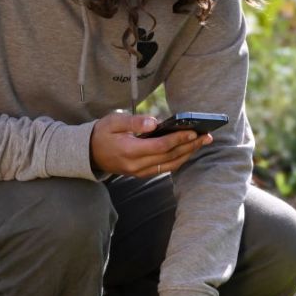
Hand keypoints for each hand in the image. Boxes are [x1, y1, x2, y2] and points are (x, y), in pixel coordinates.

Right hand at [91, 111, 212, 177]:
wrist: (88, 153)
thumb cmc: (102, 133)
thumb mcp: (113, 121)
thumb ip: (133, 122)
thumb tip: (154, 123)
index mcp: (129, 151)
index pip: (160, 146)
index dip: (178, 139)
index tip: (193, 131)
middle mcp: (136, 165)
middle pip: (169, 157)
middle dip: (190, 146)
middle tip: (207, 136)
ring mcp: (139, 172)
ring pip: (169, 165)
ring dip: (188, 154)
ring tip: (202, 142)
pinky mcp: (141, 174)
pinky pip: (164, 168)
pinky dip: (178, 159)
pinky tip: (188, 150)